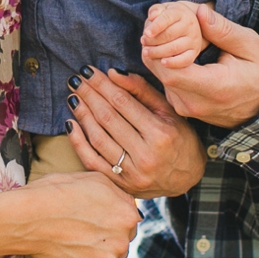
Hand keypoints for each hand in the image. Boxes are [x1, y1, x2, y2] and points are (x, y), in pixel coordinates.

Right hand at [17, 170, 140, 257]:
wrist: (27, 217)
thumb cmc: (54, 193)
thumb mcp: (92, 178)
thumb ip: (118, 193)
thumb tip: (128, 204)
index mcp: (127, 213)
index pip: (130, 223)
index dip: (112, 221)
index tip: (95, 221)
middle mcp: (124, 239)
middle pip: (124, 244)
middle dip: (108, 240)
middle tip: (84, 234)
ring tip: (79, 248)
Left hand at [65, 67, 207, 198]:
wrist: (187, 178)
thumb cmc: (179, 138)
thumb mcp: (168, 111)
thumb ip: (141, 90)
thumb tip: (113, 73)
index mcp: (160, 133)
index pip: (122, 103)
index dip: (102, 85)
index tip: (87, 72)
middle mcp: (146, 155)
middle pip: (107, 119)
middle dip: (88, 96)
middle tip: (75, 80)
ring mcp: (132, 173)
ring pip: (98, 139)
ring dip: (82, 115)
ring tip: (73, 97)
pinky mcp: (121, 185)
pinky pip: (92, 162)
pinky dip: (78, 142)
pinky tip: (71, 124)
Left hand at [140, 0, 208, 69]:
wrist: (188, 25)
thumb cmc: (169, 17)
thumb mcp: (163, 9)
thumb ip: (156, 10)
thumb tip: (152, 16)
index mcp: (180, 13)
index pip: (167, 18)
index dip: (156, 26)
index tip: (146, 33)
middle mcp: (190, 26)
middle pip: (169, 34)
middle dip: (154, 40)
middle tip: (143, 42)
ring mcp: (193, 40)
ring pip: (175, 48)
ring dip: (158, 51)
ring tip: (146, 52)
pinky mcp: (194, 52)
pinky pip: (185, 59)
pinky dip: (174, 62)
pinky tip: (162, 62)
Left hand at [144, 4, 258, 128]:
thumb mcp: (249, 45)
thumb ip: (223, 30)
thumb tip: (200, 11)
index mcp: (214, 87)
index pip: (174, 72)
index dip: (161, 50)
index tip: (161, 30)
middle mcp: (197, 104)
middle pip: (163, 76)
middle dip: (156, 49)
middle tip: (155, 27)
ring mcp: (190, 110)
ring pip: (161, 82)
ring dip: (159, 58)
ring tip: (162, 37)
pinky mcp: (186, 110)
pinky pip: (167, 88)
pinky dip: (166, 69)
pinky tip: (171, 53)